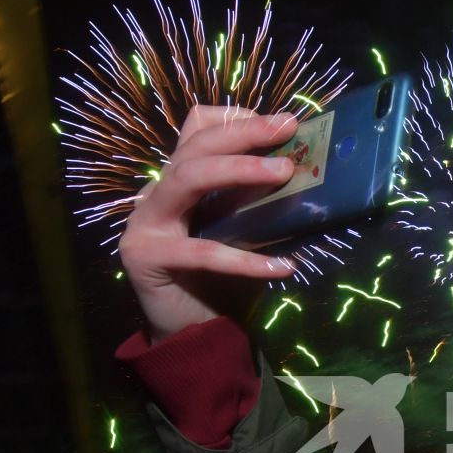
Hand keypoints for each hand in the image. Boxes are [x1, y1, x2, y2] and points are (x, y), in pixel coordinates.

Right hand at [118, 107, 299, 342]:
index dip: (236, 119)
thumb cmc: (224, 281)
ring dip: (239, 171)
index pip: (197, 129)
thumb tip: (308, 172)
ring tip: (284, 173)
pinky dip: (245, 260)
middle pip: (195, 146)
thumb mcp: (249, 231)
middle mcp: (158, 192)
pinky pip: (201, 252)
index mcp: (181, 178)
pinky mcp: (145, 256)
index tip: (282, 121)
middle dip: (244, 133)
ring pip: (188, 179)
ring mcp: (145, 221)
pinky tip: (282, 266)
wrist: (194, 333)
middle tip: (287, 129)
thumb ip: (262, 202)